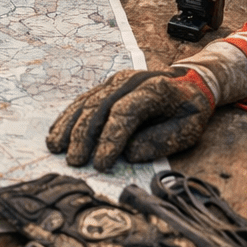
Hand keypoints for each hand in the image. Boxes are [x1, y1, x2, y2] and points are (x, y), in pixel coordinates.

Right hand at [47, 70, 214, 169]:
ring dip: (69, 127)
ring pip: (86, 103)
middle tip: (75, 162)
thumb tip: (128, 153)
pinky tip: (57, 133)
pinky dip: (67, 118)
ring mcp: (115, 81)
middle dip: (84, 136)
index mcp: (154, 89)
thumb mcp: (188, 129)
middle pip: (99, 107)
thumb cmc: (188, 110)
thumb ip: (160, 141)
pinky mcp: (106, 87)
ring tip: (56, 149)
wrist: (190, 83)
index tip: (100, 165)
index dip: (109, 139)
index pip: (124, 113)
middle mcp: (129, 81)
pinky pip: (82, 101)